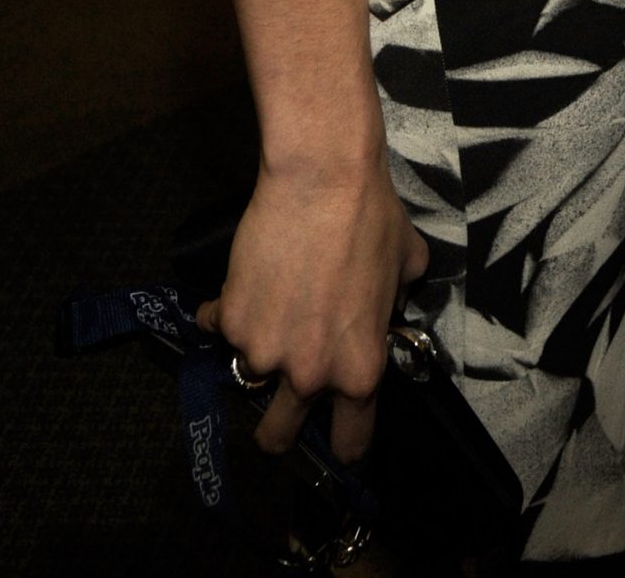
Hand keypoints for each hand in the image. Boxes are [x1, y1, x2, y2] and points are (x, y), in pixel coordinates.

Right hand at [197, 151, 426, 462]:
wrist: (323, 179)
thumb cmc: (373, 217)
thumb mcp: (406, 267)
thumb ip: (394, 304)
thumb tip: (386, 307)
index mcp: (359, 371)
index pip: (350, 443)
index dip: (345, 444)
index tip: (337, 437)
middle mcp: (308, 374)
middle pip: (276, 438)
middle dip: (277, 429)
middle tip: (279, 403)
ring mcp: (263, 350)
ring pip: (247, 371)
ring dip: (255, 348)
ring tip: (269, 306)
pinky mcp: (229, 318)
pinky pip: (218, 325)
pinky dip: (224, 310)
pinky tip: (242, 283)